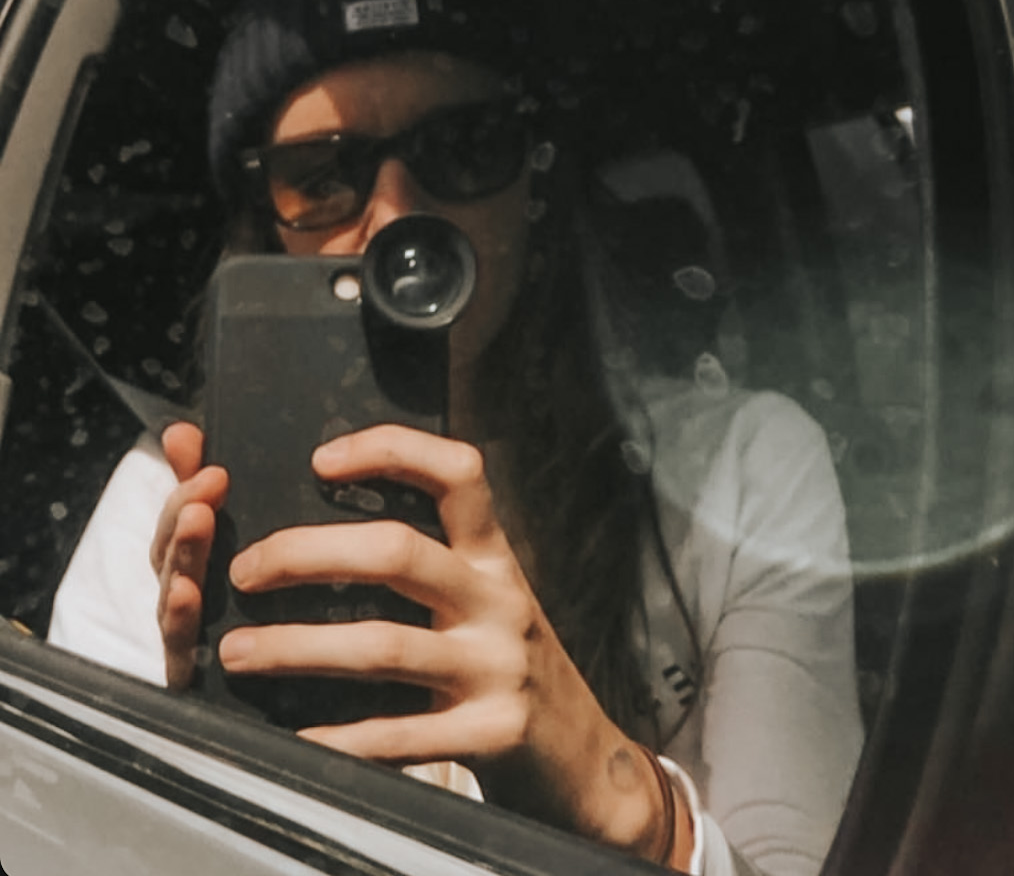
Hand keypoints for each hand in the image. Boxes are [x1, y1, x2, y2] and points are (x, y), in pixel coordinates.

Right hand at [150, 421, 229, 690]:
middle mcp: (184, 595)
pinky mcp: (194, 676)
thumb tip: (180, 431)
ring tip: (197, 524)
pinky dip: (179, 620)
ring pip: (173, 591)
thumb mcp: (225, 531)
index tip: (211, 463)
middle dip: (182, 517)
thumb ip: (197, 485)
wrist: (280, 692)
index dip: (185, 490)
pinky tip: (185, 595)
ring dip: (182, 555)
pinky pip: (181, 648)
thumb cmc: (247, 603)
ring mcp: (186, 635)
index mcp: (193, 559)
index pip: (178, 519)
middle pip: (170, 553)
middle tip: (204, 491)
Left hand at [217, 425, 691, 864]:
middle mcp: (498, 599)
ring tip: (238, 651)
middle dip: (308, 553)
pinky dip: (338, 738)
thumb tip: (331, 528)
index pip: (457, 472)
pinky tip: (292, 740)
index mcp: (494, 555)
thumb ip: (432, 564)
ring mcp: (496, 667)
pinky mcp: (490, 733)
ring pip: (385, 646)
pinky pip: (400, 734)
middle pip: (399, 551)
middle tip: (246, 569)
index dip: (391, 450)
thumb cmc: (507, 664)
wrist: (583, 755)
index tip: (321, 459)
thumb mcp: (486, 597)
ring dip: (298, 646)